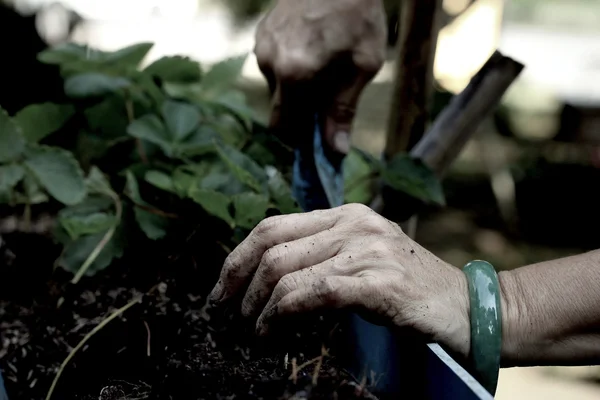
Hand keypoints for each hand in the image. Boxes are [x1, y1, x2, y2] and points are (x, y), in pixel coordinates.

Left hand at [208, 204, 470, 357]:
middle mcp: (355, 223)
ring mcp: (367, 250)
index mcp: (347, 214)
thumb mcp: (365, 257)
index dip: (238, 256)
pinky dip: (280, 316)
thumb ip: (324, 254)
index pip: (273, 224)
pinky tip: (271, 334)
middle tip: (223, 312)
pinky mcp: (377, 283)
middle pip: (272, 245)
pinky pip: (312, 294)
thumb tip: (268, 275)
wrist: (468, 308)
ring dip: (256, 306)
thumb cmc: (412, 289)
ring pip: (285, 271)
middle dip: (236, 281)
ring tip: (250, 330)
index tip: (222, 287)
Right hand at [254, 0, 386, 154]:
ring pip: (276, 85)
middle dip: (300, 114)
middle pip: (278, 108)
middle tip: (327, 105)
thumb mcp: (362, 64)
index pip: (282, 125)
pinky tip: (312, 51)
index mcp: (293, 74)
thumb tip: (335, 149)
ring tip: (323, 68)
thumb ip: (344, 108)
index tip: (316, 141)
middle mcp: (269, 62)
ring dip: (296, 89)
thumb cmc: (358, 14)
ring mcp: (262, 45)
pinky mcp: (262, 31)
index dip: (297, 139)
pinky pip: (272, 63)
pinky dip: (289, 68)